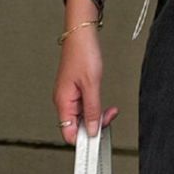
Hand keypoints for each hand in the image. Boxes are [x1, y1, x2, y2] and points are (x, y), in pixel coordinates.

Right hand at [54, 21, 118, 143]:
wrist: (81, 34)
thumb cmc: (82, 53)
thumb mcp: (92, 85)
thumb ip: (92, 110)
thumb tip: (92, 130)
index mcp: (63, 101)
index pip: (68, 133)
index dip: (83, 139)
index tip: (98, 138)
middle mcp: (64, 100)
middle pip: (77, 126)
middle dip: (95, 125)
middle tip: (109, 117)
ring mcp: (69, 96)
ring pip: (83, 117)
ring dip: (97, 116)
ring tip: (110, 110)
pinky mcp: (76, 90)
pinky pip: (85, 106)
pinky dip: (96, 107)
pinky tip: (104, 105)